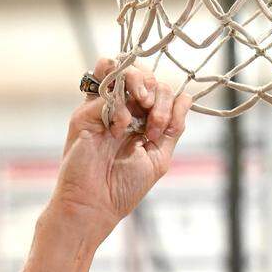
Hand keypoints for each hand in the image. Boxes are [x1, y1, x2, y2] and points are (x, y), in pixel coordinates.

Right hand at [47, 58, 192, 241]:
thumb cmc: (125, 187)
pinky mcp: (85, 113)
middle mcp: (121, 109)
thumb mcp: (160, 156)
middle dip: (156, 91)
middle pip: (142, 74)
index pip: (158, 89)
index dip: (167, 101)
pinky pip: (105, 92)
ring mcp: (102, 109)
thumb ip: (173, 127)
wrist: (96, 204)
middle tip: (155, 120)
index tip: (162, 129)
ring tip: (142, 103)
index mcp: (141, 119)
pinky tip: (119, 129)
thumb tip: (186, 97)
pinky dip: (119, 106)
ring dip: (137, 80)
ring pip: (119, 67)